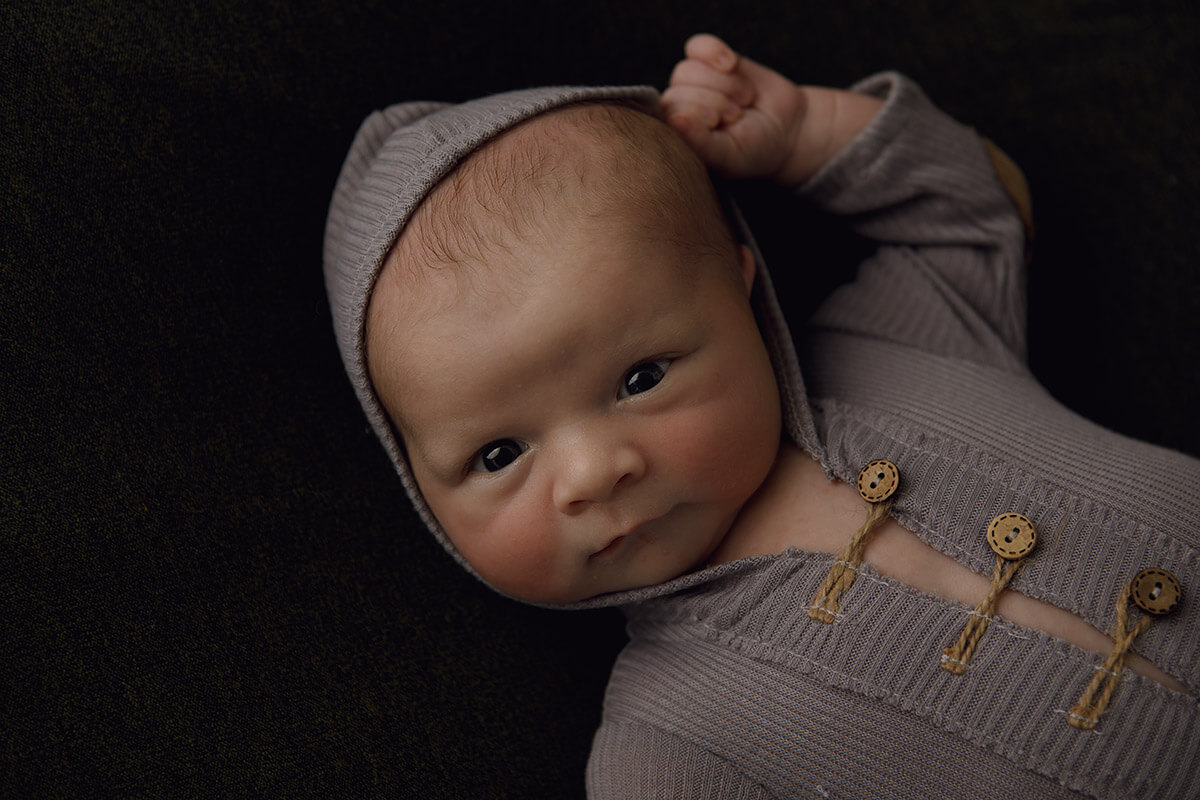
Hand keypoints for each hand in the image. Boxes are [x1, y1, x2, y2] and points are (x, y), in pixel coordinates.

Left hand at [662, 34, 806, 181]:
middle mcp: (678, 106)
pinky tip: (732, 65)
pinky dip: (715, 52)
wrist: (785, 129)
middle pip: (681, 87)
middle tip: (737, 116)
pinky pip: (698, 45)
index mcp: (675, 134)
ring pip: (691, 68)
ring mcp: (692, 82)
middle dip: (719, 101)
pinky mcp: (708, 59)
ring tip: (742, 99)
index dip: (704, 117)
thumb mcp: (729, 155)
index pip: (673, 112)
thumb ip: (700, 143)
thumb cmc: (752, 150)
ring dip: (726, 83)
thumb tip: (675, 121)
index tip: (725, 129)